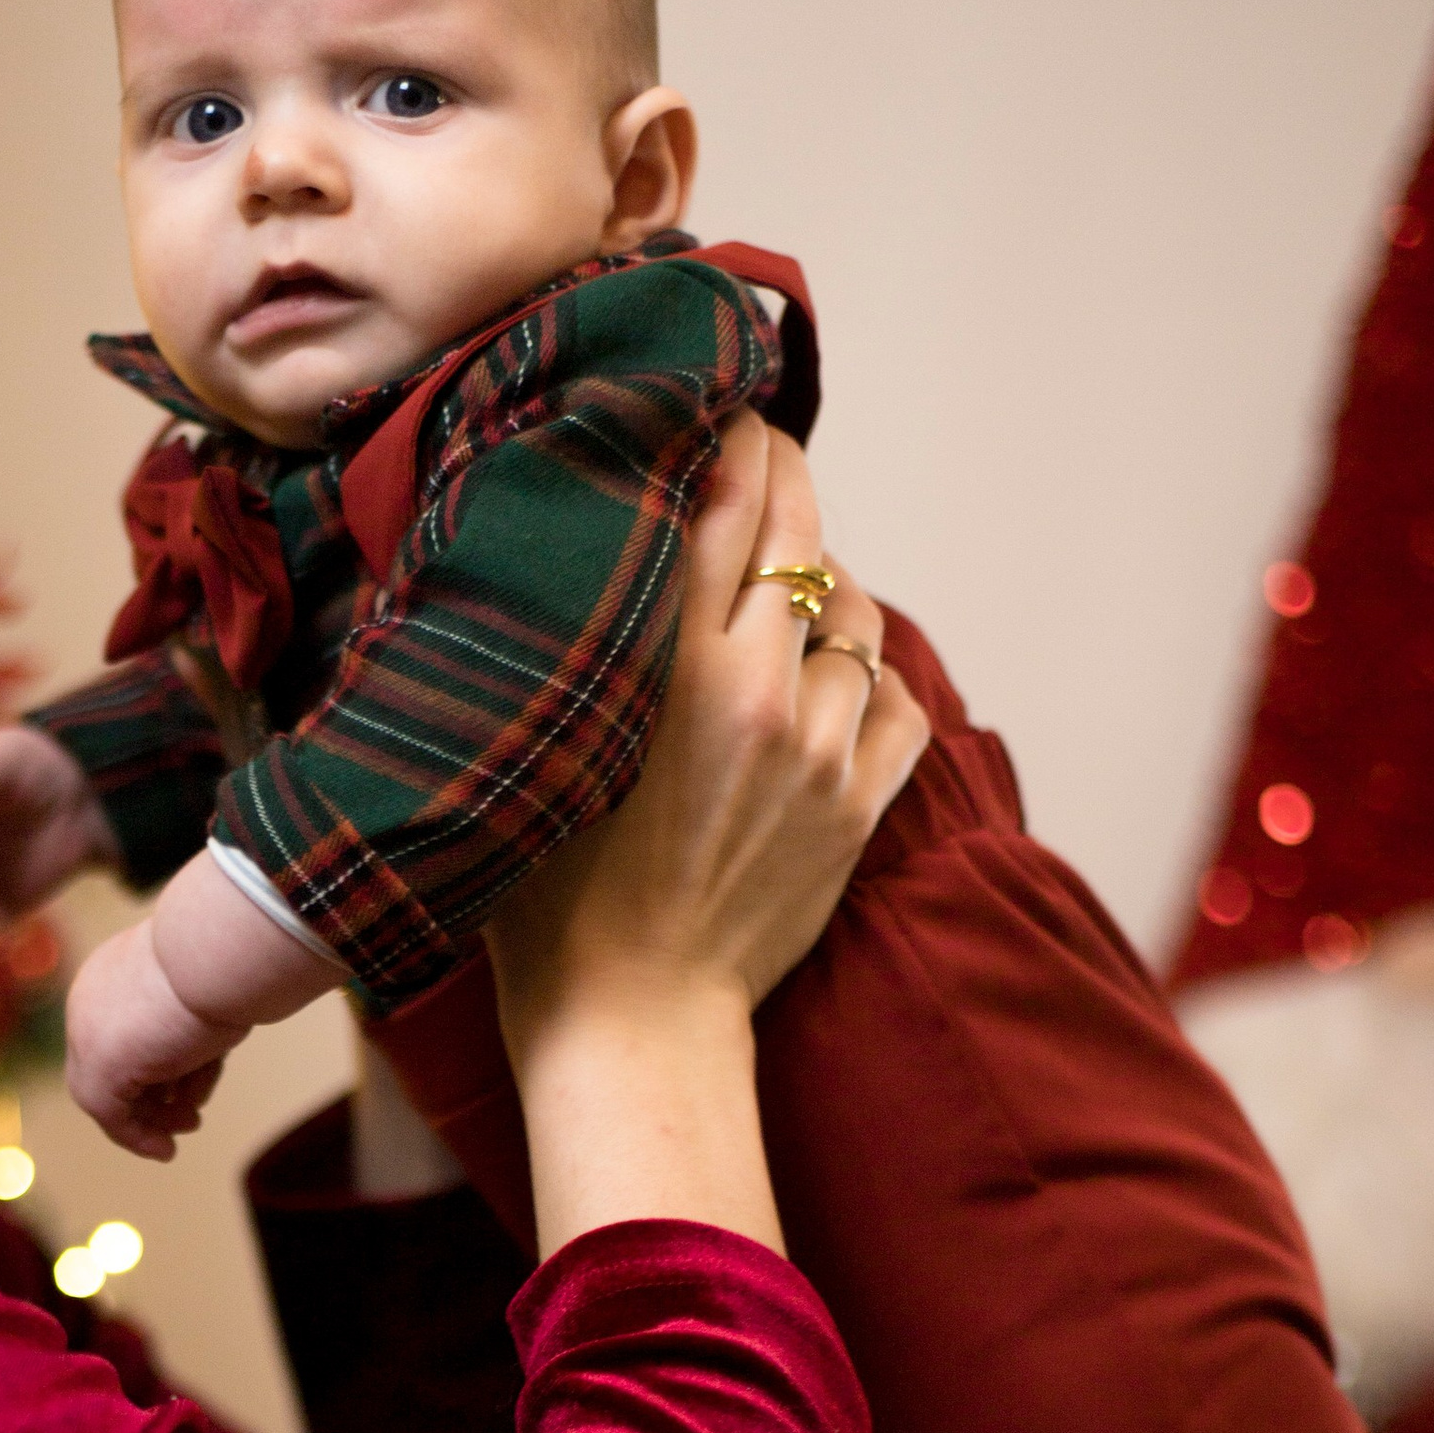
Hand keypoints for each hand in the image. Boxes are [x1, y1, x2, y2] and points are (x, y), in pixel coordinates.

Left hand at [65, 918, 240, 1159]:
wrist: (216, 952)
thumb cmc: (222, 962)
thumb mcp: (202, 995)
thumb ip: (186, 1025)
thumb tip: (196, 1060)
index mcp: (110, 975)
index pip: (123, 1034)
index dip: (154, 1068)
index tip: (184, 1091)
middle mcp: (90, 1002)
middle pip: (115, 1065)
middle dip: (152, 1097)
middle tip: (189, 1117)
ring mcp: (88, 1036)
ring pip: (113, 1092)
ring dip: (153, 1116)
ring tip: (190, 1124)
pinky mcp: (99, 1067)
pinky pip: (110, 1115)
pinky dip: (136, 1137)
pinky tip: (164, 1150)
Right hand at [489, 417, 928, 1252]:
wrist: (630, 1026)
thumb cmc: (544, 903)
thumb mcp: (532, 747)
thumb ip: (556, 643)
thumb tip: (542, 553)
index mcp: (669, 664)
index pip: (726, 498)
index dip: (730, 435)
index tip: (714, 406)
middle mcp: (760, 689)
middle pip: (802, 533)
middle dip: (784, 480)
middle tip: (759, 455)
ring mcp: (823, 749)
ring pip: (856, 612)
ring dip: (824, 590)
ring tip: (784, 592)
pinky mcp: (861, 806)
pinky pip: (901, 698)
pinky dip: (873, 675)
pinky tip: (834, 679)